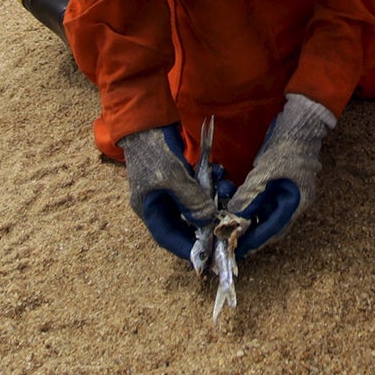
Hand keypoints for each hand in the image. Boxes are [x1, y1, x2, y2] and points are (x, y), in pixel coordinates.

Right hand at [120, 125, 217, 260]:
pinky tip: (219, 171)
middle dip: (207, 219)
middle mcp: (158, 202)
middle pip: (184, 221)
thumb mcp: (173, 177)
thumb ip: (191, 200)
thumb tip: (206, 220)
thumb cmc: (154, 151)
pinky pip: (198, 186)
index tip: (208, 254)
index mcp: (148, 209)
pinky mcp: (180, 175)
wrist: (147, 120)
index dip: (187, 247)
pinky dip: (210, 181)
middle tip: (227, 220)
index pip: (168, 237)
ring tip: (226, 187)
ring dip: (212, 196)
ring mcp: (169, 188)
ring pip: (195, 202)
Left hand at [224, 94, 334, 256]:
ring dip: (249, 218)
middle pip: (270, 224)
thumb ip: (249, 196)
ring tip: (229, 225)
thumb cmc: (287, 145)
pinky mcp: (280, 180)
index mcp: (297, 202)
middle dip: (250, 233)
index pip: (273, 230)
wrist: (300, 120)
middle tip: (230, 240)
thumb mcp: (265, 172)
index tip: (236, 250)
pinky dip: (251, 204)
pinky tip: (236, 205)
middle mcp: (294, 200)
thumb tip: (233, 217)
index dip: (255, 241)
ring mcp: (287, 190)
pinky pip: (264, 199)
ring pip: (266, 212)